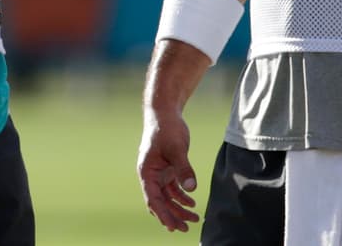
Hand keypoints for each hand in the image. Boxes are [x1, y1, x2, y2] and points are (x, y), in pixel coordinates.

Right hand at [137, 109, 199, 232]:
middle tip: (186, 228)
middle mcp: (151, 175)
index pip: (153, 199)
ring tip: (195, 218)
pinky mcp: (168, 168)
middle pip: (160, 202)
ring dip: (179, 208)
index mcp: (147, 172)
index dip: (163, 214)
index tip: (172, 227)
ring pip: (167, 197)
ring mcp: (159, 172)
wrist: (165, 112)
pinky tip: (192, 202)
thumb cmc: (166, 128)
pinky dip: (182, 196)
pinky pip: (173, 188)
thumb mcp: (176, 148)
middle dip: (172, 216)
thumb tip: (191, 189)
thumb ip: (183, 168)